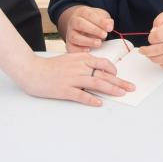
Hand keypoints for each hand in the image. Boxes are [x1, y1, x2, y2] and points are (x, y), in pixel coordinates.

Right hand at [14, 52, 134, 105]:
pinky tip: (99, 103)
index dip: (113, 70)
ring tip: (121, 94)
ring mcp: (72, 79)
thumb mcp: (69, 59)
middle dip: (119, 82)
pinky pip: (81, 95)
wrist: (31, 70)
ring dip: (111, 89)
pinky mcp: (64, 90)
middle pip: (104, 75)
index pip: (103, 63)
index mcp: (80, 58)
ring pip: (96, 84)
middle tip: (131, 88)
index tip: (118, 77)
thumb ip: (82, 63)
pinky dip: (91, 99)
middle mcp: (79, 67)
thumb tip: (96, 69)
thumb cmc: (50, 66)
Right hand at [59, 6, 113, 51]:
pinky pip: (71, 48)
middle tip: (104, 35)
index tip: (109, 28)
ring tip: (99, 43)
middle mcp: (73, 22)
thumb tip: (109, 25)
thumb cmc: (93, 20)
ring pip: (74, 37)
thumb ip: (106, 20)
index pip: (89, 15)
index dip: (100, 21)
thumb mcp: (101, 15)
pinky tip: (89, 49)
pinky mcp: (69, 43)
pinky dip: (79, 50)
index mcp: (81, 12)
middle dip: (94, 30)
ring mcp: (69, 33)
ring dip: (88, 41)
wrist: (81, 23)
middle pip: (80, 24)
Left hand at [139, 9, 162, 68]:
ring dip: (154, 59)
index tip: (151, 37)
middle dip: (147, 52)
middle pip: (160, 49)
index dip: (151, 38)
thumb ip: (160, 19)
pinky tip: (160, 60)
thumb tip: (153, 32)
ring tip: (150, 56)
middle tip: (143, 51)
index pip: (159, 35)